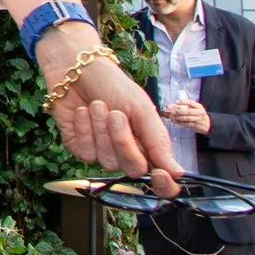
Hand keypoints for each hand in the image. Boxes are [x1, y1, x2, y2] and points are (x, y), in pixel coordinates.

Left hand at [35, 28, 182, 194]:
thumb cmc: (113, 85)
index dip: (163, 186)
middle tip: (116, 113)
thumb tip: (178, 174)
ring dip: (101, 130)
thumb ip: (158, 142)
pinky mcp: (80, 148)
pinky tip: (82, 111)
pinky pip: (86, 154)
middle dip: (123, 141)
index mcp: (148, 145)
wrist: (76, 68)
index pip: (161, 181)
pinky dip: (85, 130)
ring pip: (108, 162)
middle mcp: (127, 152)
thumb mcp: (141, 109)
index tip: (159, 174)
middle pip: (133, 169)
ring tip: (98, 105)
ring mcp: (103, 152)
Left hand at [162, 99, 211, 133]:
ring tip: (172, 117)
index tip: (176, 102)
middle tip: (172, 111)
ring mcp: (199, 119)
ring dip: (179, 118)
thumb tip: (173, 104)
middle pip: (188, 111)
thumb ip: (186, 106)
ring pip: (187, 118)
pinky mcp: (197, 125)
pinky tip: (175, 121)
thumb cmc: (198, 114)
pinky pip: (187, 124)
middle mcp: (199, 112)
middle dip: (179, 111)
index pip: (191, 103)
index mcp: (199, 106)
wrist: (207, 124)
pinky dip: (180, 122)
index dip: (183, 102)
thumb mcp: (195, 109)